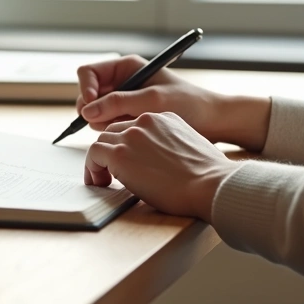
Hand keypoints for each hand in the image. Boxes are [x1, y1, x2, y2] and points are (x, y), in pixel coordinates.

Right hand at [75, 55, 271, 151]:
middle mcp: (122, 82)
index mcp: (127, 67)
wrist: (213, 121)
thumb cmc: (189, 104)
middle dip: (95, 110)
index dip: (85, 89)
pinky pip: (108, 125)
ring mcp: (124, 101)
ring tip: (132, 127)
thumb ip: (118, 104)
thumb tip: (87, 112)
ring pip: (96, 113)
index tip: (92, 107)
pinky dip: (115, 131)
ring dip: (106, 122)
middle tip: (110, 124)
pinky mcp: (128, 118)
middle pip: (88, 95)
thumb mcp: (152, 101)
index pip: (88, 73)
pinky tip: (135, 133)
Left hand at [84, 112, 240, 220]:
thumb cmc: (209, 177)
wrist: (211, 184)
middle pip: (115, 131)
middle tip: (111, 174)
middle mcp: (146, 121)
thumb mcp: (191, 151)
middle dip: (110, 151)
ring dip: (99, 161)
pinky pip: (94, 154)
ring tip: (102, 181)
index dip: (127, 145)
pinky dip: (91, 168)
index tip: (128, 163)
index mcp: (166, 118)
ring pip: (102, 141)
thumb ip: (172, 149)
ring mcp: (131, 136)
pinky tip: (98, 182)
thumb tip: (163, 165)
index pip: (135, 126)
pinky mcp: (119, 153)